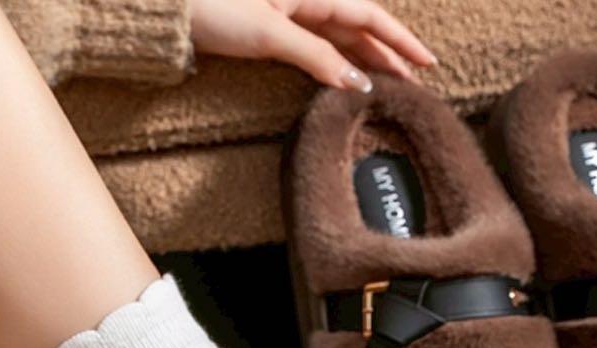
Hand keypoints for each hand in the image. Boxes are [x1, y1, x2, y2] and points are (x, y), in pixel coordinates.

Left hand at [190, 0, 436, 92]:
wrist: (169, 12)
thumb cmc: (214, 10)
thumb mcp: (270, 34)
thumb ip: (318, 58)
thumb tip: (359, 85)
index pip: (369, 16)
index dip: (400, 40)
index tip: (427, 63)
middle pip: (358, 28)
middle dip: (388, 56)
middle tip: (414, 86)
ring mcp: (289, 14)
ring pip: (339, 39)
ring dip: (365, 63)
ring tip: (389, 89)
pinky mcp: (272, 29)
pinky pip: (316, 47)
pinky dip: (337, 66)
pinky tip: (349, 82)